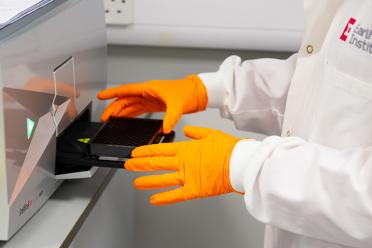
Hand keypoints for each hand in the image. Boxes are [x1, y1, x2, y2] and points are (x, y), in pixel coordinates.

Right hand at [96, 75, 207, 133]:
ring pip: (130, 105)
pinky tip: (125, 119)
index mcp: (149, 88)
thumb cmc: (187, 92)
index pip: (126, 90)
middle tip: (104, 118)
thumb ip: (171, 118)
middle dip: (114, 108)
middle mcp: (147, 92)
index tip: (101, 96)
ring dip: (120, 112)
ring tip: (110, 120)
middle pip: (125, 99)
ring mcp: (150, 98)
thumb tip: (165, 128)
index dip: (112, 93)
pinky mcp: (154, 104)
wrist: (196, 93)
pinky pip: (138, 109)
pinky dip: (130, 114)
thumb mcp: (178, 105)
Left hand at [125, 126, 240, 204]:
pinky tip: (153, 200)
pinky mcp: (194, 190)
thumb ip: (196, 132)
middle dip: (140, 164)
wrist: (241, 162)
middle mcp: (183, 162)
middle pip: (157, 163)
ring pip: (162, 179)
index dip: (146, 151)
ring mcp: (187, 176)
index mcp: (187, 149)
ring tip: (135, 182)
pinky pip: (176, 195)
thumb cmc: (230, 149)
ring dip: (147, 180)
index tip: (135, 152)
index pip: (161, 149)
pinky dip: (164, 198)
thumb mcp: (211, 134)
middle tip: (128, 165)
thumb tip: (186, 130)